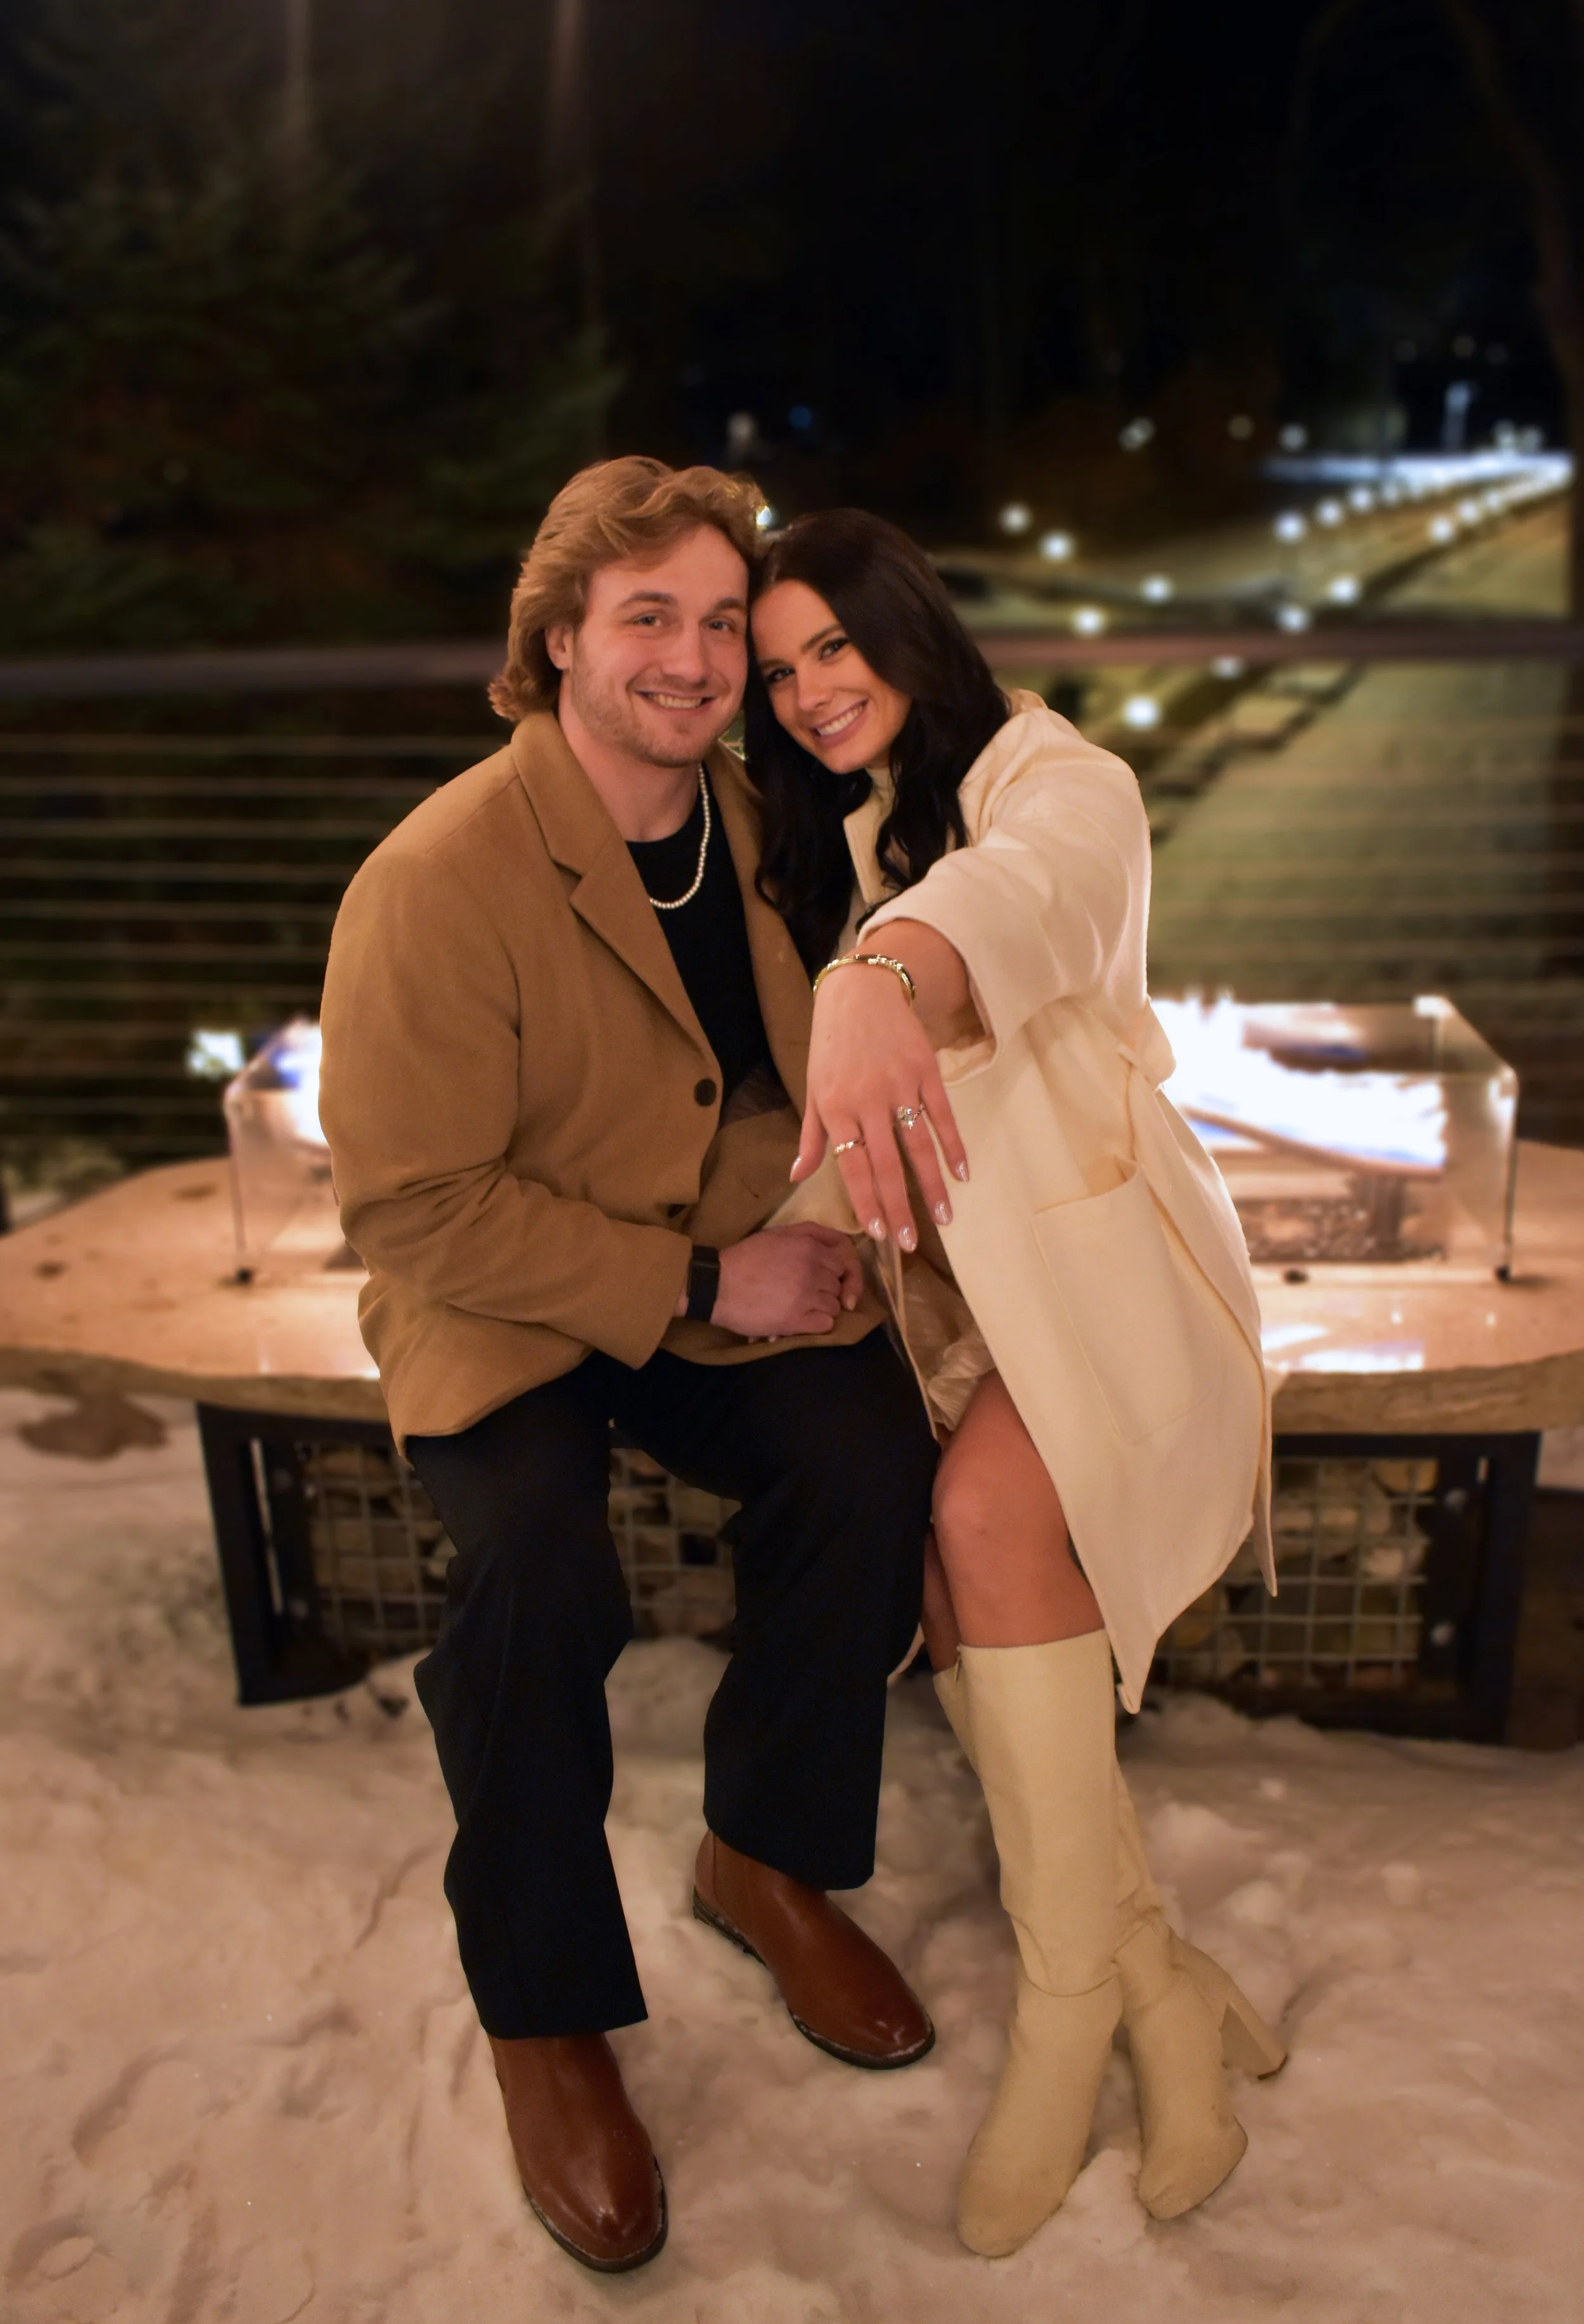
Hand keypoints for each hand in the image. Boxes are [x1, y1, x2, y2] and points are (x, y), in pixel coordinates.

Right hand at [709, 1222, 863, 1337]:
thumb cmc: (745, 1258)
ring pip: (834, 1306)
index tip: (817, 1279)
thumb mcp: (777, 1233)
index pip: (841, 1264)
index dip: (830, 1273)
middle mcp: (812, 1270)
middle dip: (824, 1290)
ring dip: (821, 1308)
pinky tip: (800, 1319)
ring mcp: (805, 1296)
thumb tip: (840, 1240)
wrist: (716, 1286)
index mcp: (809, 1247)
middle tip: (802, 1292)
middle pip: (837, 1286)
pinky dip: (816, 1324)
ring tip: (800, 1307)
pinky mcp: (796, 1321)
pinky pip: (826, 1325)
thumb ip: (811, 1232)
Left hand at [791, 960, 967, 1250]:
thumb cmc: (831, 1046)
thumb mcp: (813, 1089)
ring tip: (944, 1218)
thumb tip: (798, 1176)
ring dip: (933, 1186)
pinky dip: (953, 1146)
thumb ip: (811, 1136)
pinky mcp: (925, 1070)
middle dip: (900, 1208)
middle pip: (887, 1165)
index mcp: (836, 1109)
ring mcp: (899, 1086)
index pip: (853, 1167)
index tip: (880, 1233)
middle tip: (912, 1243)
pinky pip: (942, 1115)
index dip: (867, 1202)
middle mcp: (868, 1101)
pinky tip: (962, 1173)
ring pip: (918, 1146)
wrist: (860, 992)